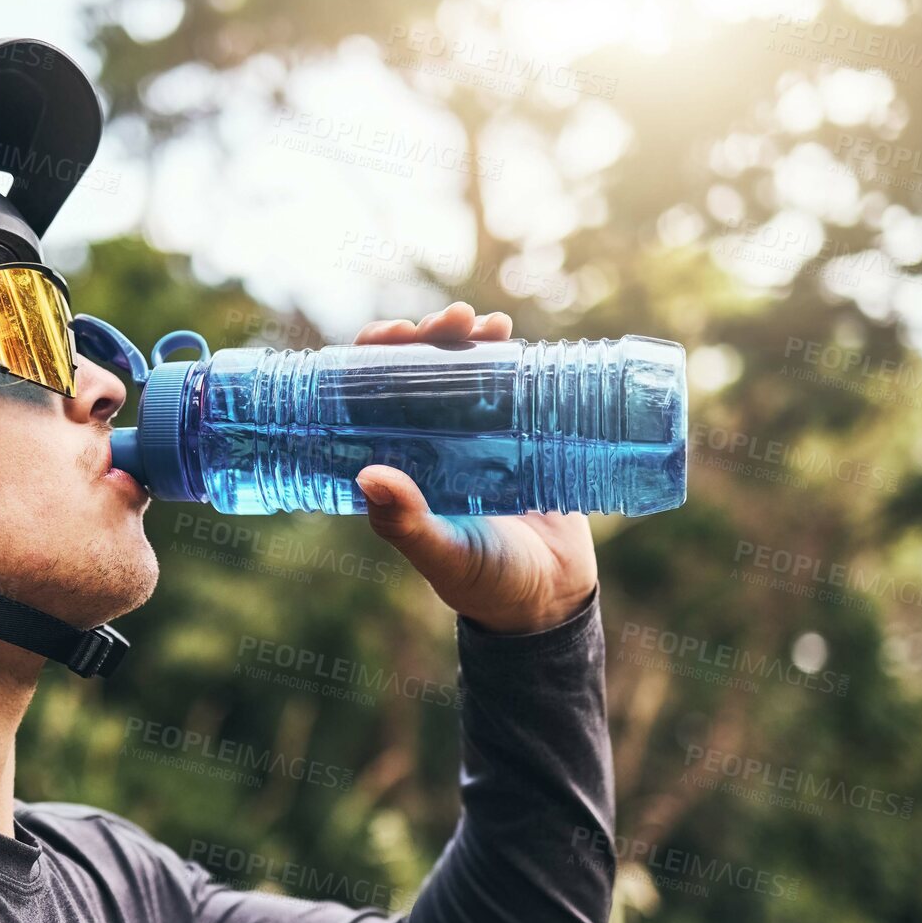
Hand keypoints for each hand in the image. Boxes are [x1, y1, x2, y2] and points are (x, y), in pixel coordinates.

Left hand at [352, 302, 598, 635]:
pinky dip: (504, 355)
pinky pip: (506, 385)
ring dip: (465, 338)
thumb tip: (367, 476)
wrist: (553, 599)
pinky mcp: (517, 435)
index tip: (389, 336)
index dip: (372, 360)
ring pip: (460, 370)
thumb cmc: (488, 585)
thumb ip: (408, 526)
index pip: (370, 399)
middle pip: (416, 373)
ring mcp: (474, 437)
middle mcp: (430, 445)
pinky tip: (508, 334)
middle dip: (426, 338)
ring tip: (485, 325)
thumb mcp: (445, 556)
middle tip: (448, 323)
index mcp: (399, 467)